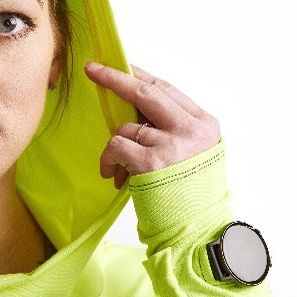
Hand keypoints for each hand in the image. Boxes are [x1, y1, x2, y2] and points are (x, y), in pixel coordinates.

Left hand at [84, 62, 220, 188]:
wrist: (196, 231)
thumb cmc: (187, 195)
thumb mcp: (191, 154)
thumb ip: (170, 129)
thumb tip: (131, 107)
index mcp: (203, 124)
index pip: (167, 89)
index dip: (140, 76)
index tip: (121, 64)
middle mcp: (191, 130)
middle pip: (146, 92)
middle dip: (115, 78)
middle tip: (92, 69)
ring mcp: (172, 144)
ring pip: (126, 126)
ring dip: (115, 147)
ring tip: (120, 170)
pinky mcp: (152, 162)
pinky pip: (116, 145)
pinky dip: (110, 159)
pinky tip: (116, 177)